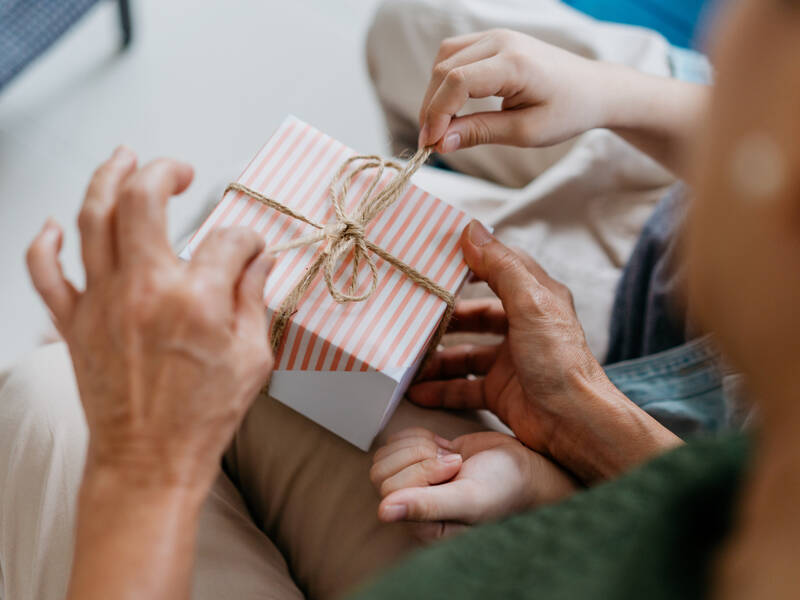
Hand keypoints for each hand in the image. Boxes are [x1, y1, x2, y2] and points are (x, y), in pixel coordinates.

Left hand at [26, 147, 274, 492]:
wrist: (149, 460)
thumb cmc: (202, 416)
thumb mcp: (253, 359)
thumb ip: (255, 299)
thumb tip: (259, 260)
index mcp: (196, 300)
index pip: (228, 239)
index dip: (247, 238)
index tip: (251, 249)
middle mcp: (144, 291)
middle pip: (142, 200)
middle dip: (164, 172)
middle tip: (179, 170)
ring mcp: (102, 303)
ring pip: (92, 219)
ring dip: (107, 178)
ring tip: (123, 157)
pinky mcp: (74, 323)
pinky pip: (45, 272)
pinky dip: (44, 242)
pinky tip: (55, 224)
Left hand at [370, 427, 575, 541]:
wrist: (527, 467)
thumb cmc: (504, 488)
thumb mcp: (469, 498)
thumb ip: (427, 506)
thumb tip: (384, 512)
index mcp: (421, 526)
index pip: (389, 489)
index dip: (421, 471)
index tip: (455, 470)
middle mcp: (413, 508)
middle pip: (381, 471)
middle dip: (419, 456)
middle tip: (452, 462)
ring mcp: (415, 483)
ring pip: (386, 454)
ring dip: (420, 445)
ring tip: (450, 457)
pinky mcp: (419, 460)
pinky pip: (397, 440)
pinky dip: (420, 435)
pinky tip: (445, 446)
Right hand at [409, 221, 680, 482]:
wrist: (575, 424)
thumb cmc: (558, 360)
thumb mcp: (530, 304)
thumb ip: (500, 267)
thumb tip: (471, 229)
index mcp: (535, 298)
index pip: (499, 270)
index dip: (470, 262)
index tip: (436, 260)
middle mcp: (523, 327)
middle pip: (476, 315)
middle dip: (445, 317)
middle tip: (412, 316)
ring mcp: (510, 362)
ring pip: (464, 354)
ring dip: (437, 357)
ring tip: (408, 359)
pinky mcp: (501, 392)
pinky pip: (463, 387)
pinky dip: (441, 389)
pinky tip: (417, 391)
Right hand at [418, 29, 613, 151]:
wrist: (593, 89)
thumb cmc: (567, 111)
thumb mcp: (525, 132)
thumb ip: (480, 133)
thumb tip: (441, 143)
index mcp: (515, 63)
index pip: (457, 81)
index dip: (437, 114)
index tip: (430, 145)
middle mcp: (502, 41)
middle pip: (445, 69)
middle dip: (432, 108)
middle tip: (431, 144)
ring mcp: (497, 36)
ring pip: (445, 59)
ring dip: (435, 93)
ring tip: (440, 127)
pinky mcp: (494, 40)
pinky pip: (455, 54)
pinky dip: (445, 81)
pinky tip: (451, 106)